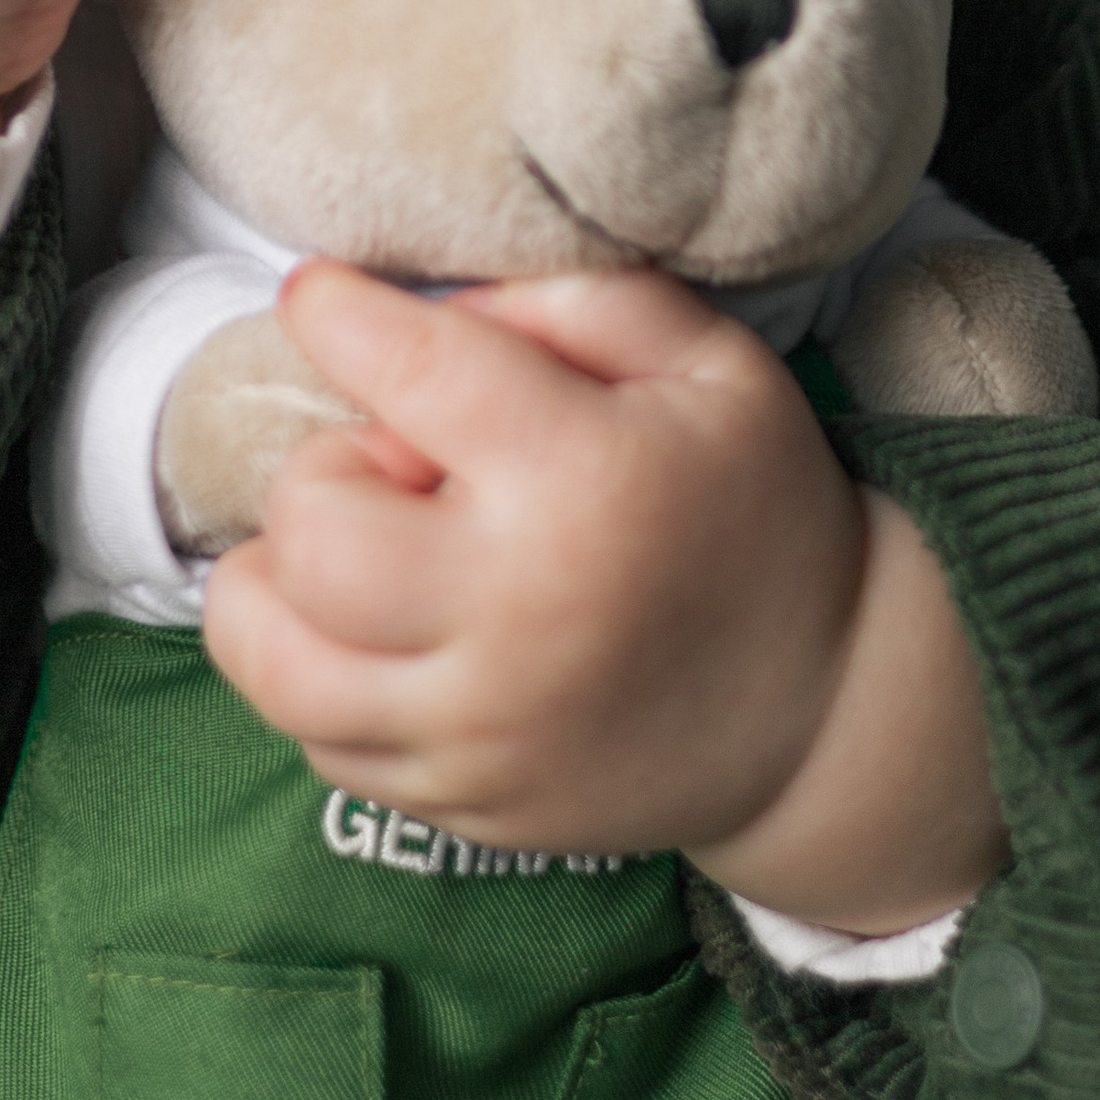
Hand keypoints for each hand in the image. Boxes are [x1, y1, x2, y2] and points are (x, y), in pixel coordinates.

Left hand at [202, 264, 1007, 928]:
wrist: (821, 709)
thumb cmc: (754, 507)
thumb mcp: (712, 365)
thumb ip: (576, 304)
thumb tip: (435, 309)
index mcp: (581, 477)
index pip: (407, 370)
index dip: (335, 313)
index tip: (319, 294)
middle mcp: (515, 615)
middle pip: (313, 527)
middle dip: (325, 468)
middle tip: (398, 465)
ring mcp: (481, 730)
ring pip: (278, 660)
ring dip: (280, 584)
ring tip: (354, 551)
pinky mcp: (462, 805)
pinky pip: (320, 742)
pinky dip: (314, 671)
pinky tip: (374, 628)